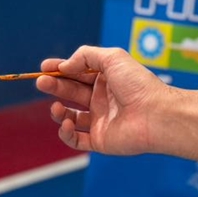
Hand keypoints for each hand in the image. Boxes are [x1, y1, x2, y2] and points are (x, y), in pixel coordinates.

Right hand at [36, 46, 167, 154]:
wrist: (156, 114)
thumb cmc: (138, 84)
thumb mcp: (112, 57)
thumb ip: (84, 56)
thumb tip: (64, 67)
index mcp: (105, 80)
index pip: (76, 73)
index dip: (59, 70)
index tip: (44, 67)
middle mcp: (102, 99)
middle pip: (70, 92)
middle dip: (54, 86)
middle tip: (41, 82)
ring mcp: (100, 120)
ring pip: (70, 117)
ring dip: (58, 111)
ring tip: (57, 107)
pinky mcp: (100, 140)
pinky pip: (76, 139)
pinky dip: (66, 133)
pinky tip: (66, 123)